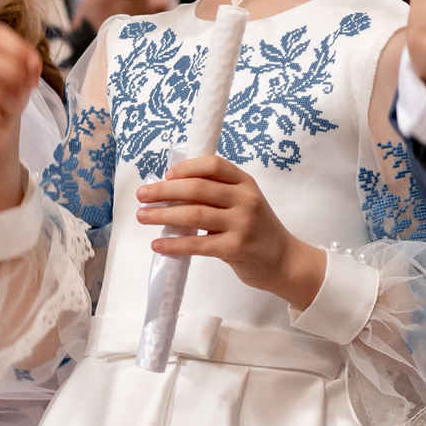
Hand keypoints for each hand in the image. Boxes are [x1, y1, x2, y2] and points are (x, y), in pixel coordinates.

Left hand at [137, 154, 325, 309]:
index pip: (212, 165)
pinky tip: (157, 244)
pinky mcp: (235, 248)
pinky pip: (197, 244)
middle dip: (163, 191)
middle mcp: (245, 199)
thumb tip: (169, 189)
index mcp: (245, 183)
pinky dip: (174, 244)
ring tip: (142, 217)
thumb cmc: (256, 229)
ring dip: (162, 215)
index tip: (165, 176)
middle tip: (142, 196)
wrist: (283, 261)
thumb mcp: (243, 202)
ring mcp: (241, 224)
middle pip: (197, 189)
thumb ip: (216, 193)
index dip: (186, 168)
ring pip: (193, 214)